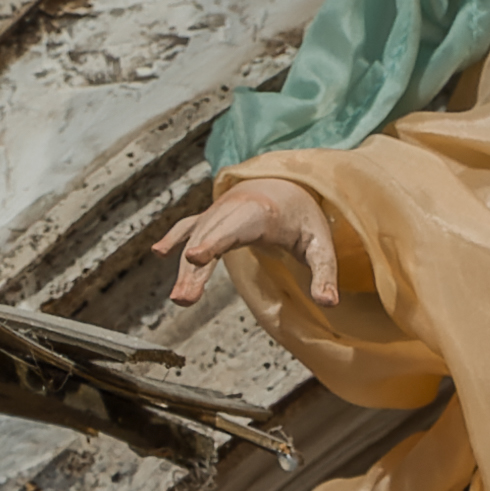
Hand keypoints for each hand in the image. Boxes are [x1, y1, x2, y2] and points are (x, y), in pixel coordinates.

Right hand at [161, 175, 338, 309]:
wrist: (286, 186)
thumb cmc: (304, 219)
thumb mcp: (321, 246)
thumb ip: (325, 275)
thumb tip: (330, 304)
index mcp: (262, 212)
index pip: (235, 228)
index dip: (214, 242)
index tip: (194, 256)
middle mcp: (233, 209)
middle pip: (210, 238)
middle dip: (195, 268)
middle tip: (183, 299)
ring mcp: (219, 213)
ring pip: (196, 238)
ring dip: (185, 270)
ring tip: (179, 299)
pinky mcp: (211, 220)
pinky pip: (189, 227)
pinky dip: (174, 238)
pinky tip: (159, 254)